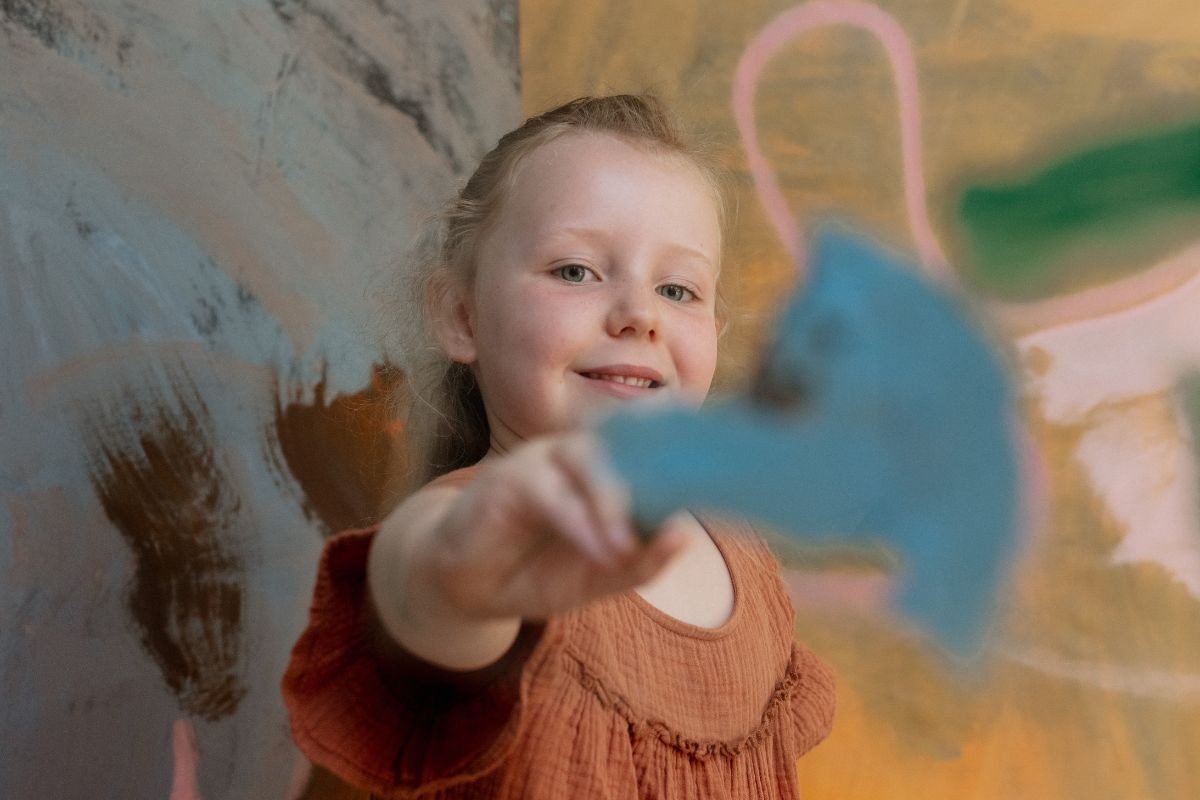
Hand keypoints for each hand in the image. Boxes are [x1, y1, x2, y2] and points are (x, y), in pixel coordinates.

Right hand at [423, 431, 688, 620]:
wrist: (466, 587)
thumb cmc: (537, 571)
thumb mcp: (598, 575)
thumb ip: (641, 560)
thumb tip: (684, 535)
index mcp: (607, 471)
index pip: (653, 452)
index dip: (684, 458)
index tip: (724, 481)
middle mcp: (577, 456)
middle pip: (626, 447)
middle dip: (656, 477)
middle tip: (680, 515)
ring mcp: (542, 461)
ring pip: (588, 460)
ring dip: (613, 500)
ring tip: (626, 545)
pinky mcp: (507, 479)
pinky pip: (548, 492)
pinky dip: (578, 520)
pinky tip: (599, 547)